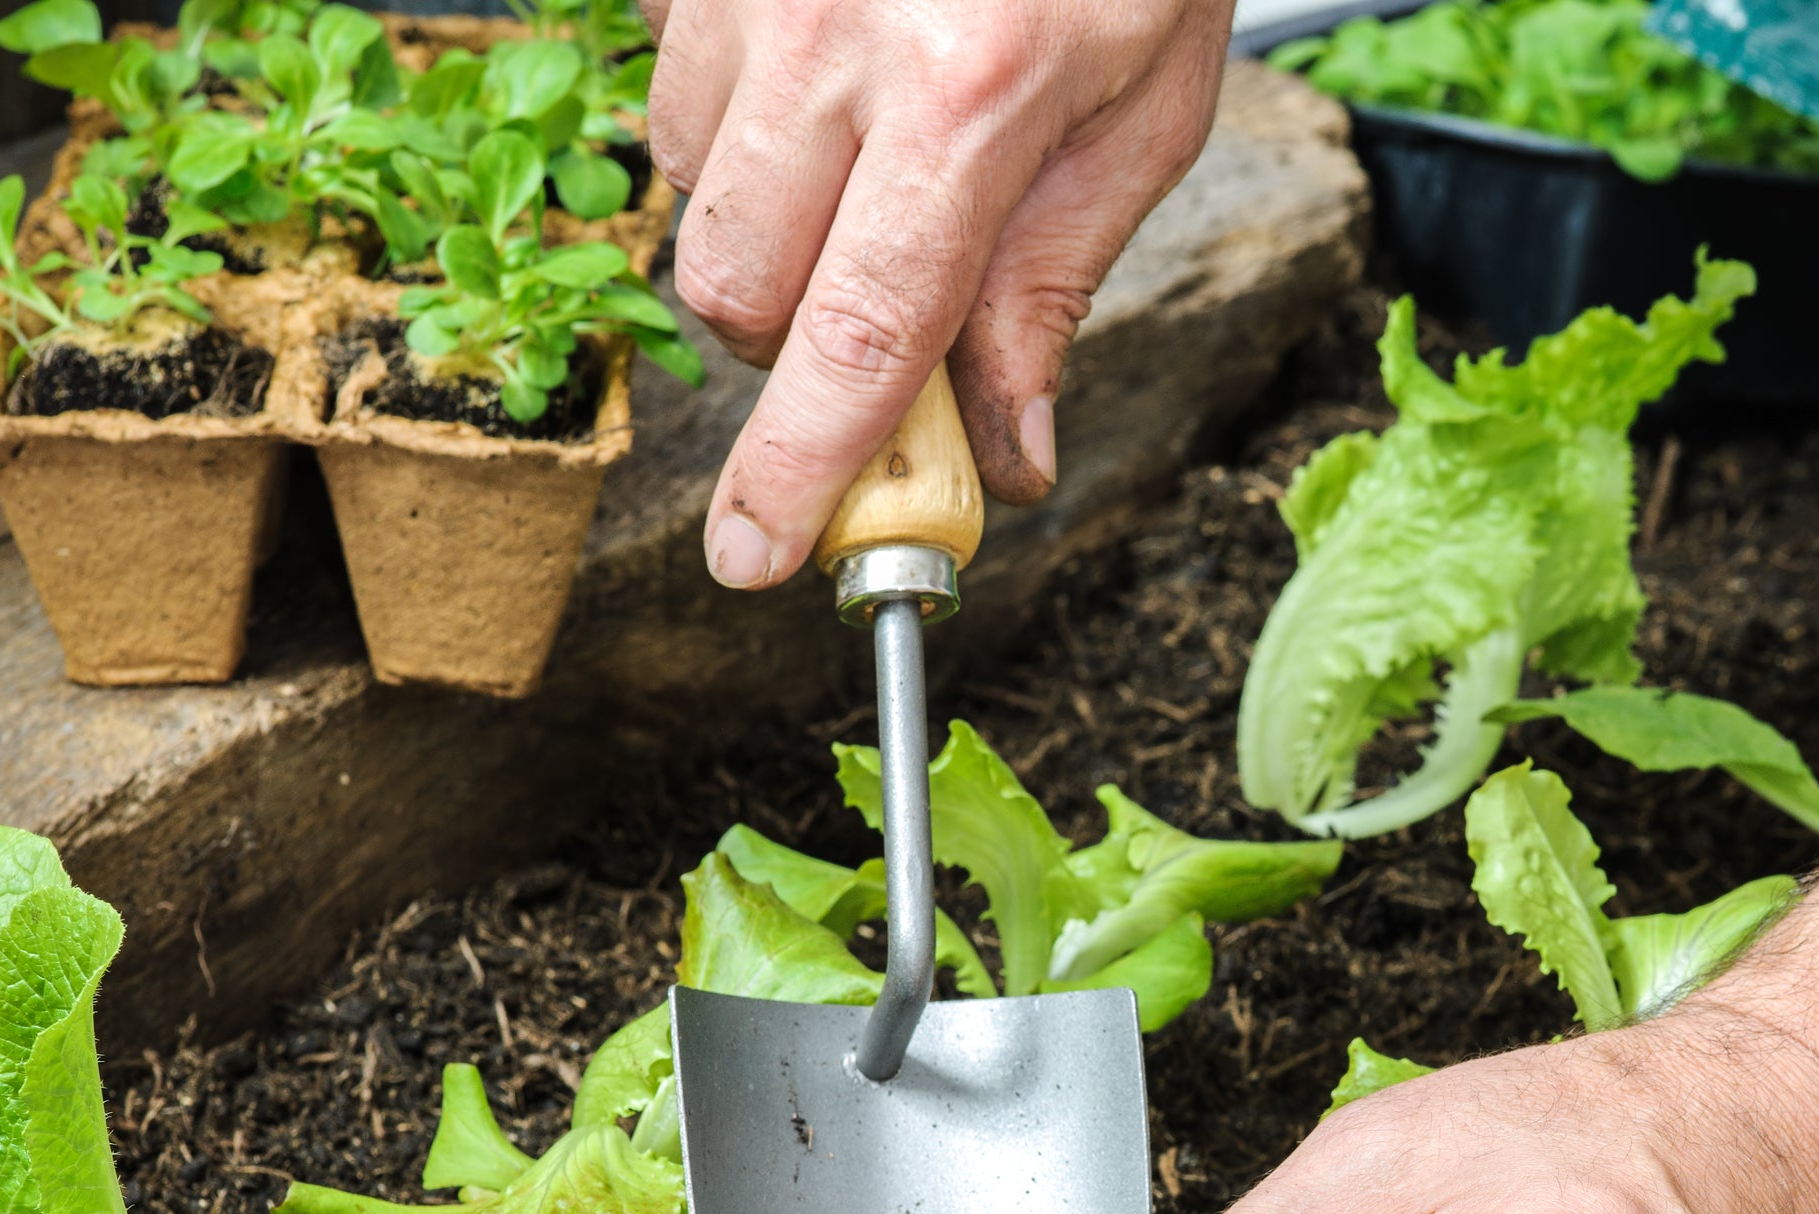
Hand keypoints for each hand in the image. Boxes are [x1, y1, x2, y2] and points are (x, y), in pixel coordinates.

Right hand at [642, 0, 1233, 585]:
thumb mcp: (1145, 113)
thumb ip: (1054, 287)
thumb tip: (1003, 454)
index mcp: (970, 97)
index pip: (859, 338)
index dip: (801, 468)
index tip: (758, 556)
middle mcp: (833, 36)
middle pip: (737, 288)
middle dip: (790, 347)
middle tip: (880, 321)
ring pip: (689, 195)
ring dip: (765, 231)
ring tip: (869, 164)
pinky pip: (673, 91)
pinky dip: (739, 131)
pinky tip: (826, 85)